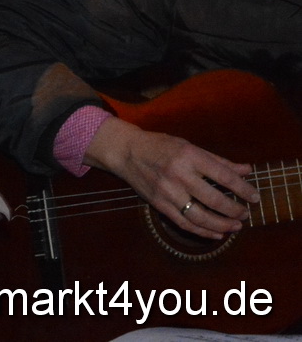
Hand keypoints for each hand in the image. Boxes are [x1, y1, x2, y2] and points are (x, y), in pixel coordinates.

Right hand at [84, 116, 257, 238]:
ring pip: (200, 216)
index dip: (243, 189)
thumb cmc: (160, 146)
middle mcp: (178, 175)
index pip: (223, 176)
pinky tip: (216, 234)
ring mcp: (167, 192)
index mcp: (189, 156)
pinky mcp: (159, 204)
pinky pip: (184, 223)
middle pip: (214, 199)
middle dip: (234, 210)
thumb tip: (246, 170)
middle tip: (245, 214)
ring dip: (221, 225)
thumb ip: (218, 161)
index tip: (254, 197)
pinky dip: (202, 232)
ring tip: (235, 227)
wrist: (126, 152)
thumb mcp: (189, 147)